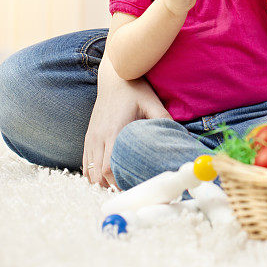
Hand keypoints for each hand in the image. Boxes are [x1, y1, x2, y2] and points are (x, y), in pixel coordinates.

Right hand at [83, 57, 171, 187]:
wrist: (114, 76)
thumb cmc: (135, 89)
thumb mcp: (152, 102)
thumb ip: (164, 119)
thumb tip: (180, 137)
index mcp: (114, 132)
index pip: (109, 168)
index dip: (118, 183)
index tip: (132, 188)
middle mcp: (99, 137)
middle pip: (98, 175)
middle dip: (111, 187)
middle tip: (128, 190)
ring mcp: (92, 137)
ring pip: (90, 171)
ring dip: (101, 182)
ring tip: (118, 185)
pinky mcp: (89, 135)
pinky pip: (85, 162)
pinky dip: (93, 173)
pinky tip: (106, 176)